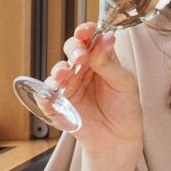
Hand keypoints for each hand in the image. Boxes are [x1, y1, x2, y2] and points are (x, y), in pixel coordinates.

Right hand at [44, 22, 142, 166]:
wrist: (119, 139)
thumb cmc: (125, 108)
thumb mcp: (124, 83)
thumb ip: (110, 63)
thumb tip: (105, 38)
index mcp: (99, 59)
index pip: (89, 39)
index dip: (85, 32)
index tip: (86, 31)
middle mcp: (82, 69)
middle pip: (71, 50)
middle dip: (74, 49)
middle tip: (81, 56)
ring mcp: (69, 86)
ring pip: (57, 71)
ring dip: (59, 70)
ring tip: (65, 74)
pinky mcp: (59, 105)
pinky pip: (46, 98)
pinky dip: (45, 95)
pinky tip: (50, 94)